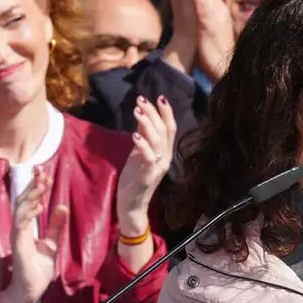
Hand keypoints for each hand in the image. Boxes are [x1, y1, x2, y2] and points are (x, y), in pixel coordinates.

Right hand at [9, 171, 68, 302]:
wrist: (32, 289)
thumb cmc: (38, 268)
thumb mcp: (52, 242)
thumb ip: (56, 225)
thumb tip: (62, 206)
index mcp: (26, 227)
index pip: (29, 203)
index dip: (36, 189)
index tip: (45, 176)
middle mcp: (19, 229)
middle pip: (22, 202)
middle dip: (33, 187)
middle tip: (43, 175)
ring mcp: (17, 236)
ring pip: (20, 210)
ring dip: (31, 196)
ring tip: (42, 186)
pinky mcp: (18, 245)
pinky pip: (21, 225)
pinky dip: (29, 213)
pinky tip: (39, 206)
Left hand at [116, 95, 176, 233]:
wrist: (132, 205)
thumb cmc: (135, 179)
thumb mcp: (139, 154)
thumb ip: (143, 137)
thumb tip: (142, 116)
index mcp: (165, 152)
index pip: (170, 128)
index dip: (166, 112)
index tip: (159, 97)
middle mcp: (165, 158)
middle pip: (165, 131)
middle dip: (154, 113)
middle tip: (141, 99)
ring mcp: (158, 167)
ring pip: (158, 141)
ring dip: (148, 124)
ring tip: (137, 111)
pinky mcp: (148, 175)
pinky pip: (148, 158)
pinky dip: (143, 145)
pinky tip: (135, 135)